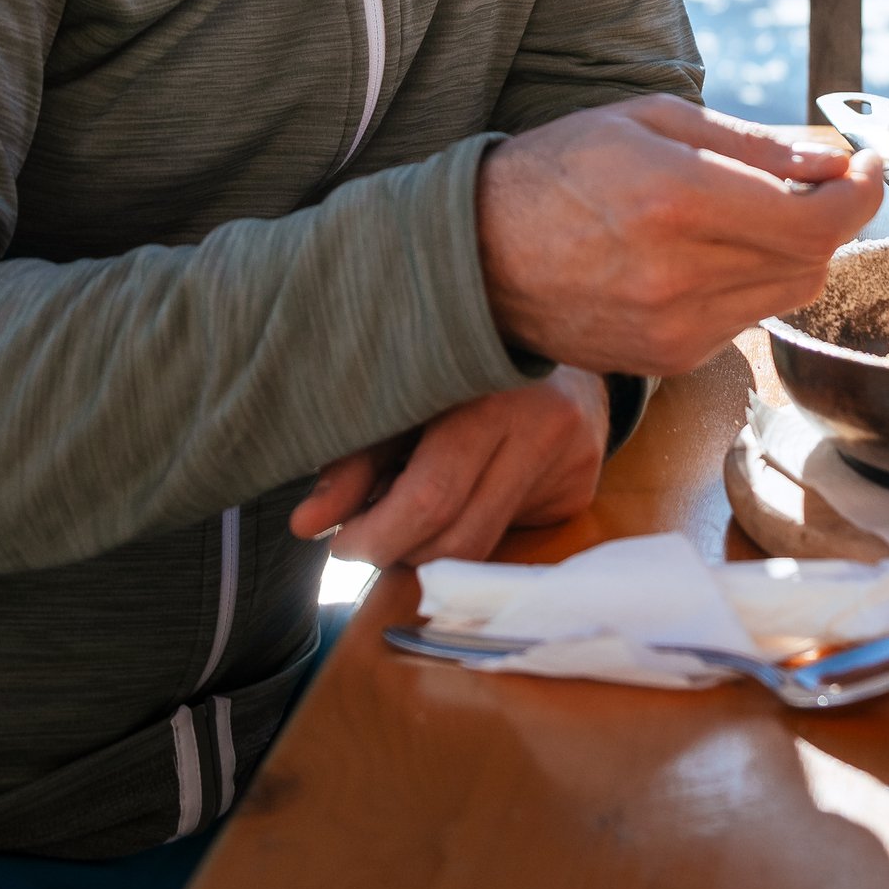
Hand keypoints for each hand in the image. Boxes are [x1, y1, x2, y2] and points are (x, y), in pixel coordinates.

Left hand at [289, 366, 607, 569]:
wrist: (548, 334)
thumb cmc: (456, 365)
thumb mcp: (399, 399)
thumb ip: (355, 463)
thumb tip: (307, 525)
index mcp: (488, 392)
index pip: (432, 496)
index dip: (377, 535)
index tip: (341, 544)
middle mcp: (541, 426)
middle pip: (460, 536)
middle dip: (397, 553)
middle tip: (360, 544)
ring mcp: (570, 460)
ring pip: (484, 548)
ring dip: (428, 551)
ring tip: (401, 521)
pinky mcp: (580, 487)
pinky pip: (509, 534)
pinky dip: (466, 529)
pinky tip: (457, 495)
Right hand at [479, 95, 882, 374]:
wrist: (478, 255)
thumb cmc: (564, 169)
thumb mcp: (653, 122)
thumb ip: (752, 145)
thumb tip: (831, 163)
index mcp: (678, 201)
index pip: (817, 220)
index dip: (860, 195)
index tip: (866, 169)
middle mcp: (681, 275)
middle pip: (813, 261)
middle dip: (830, 218)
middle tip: (816, 183)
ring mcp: (674, 329)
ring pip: (786, 295)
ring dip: (793, 253)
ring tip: (755, 214)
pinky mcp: (666, 360)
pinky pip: (743, 321)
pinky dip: (748, 285)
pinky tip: (708, 255)